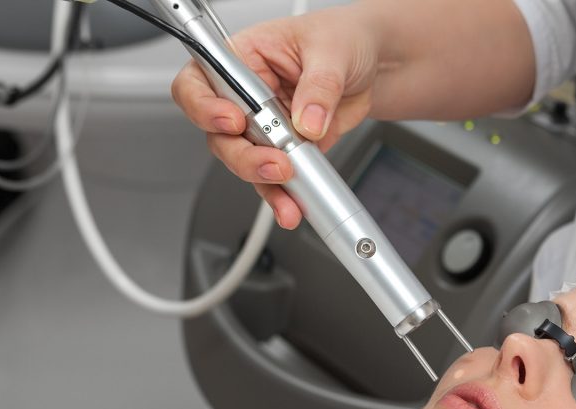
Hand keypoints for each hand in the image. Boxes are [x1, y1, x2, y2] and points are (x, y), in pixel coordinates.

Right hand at [171, 7, 379, 228]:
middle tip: (275, 164)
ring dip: (263, 182)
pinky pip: (276, 177)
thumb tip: (307, 120)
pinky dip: (285, 195)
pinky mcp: (288, 148)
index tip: (235, 122)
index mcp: (244, 58)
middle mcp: (247, 95)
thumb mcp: (332, 50)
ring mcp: (266, 125)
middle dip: (243, 156)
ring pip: (246, 161)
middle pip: (220, 134)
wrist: (374, 65)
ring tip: (288, 196)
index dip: (206, 107)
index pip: (200, 82)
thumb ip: (319, 86)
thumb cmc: (343, 38)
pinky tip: (293, 204)